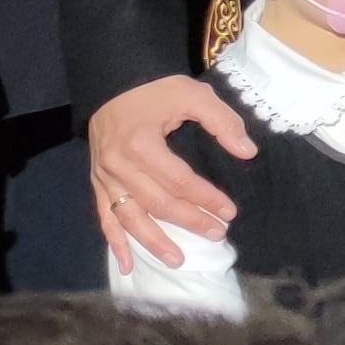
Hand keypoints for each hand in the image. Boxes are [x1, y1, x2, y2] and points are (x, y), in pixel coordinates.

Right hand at [89, 74, 251, 267]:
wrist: (114, 80)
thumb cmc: (157, 89)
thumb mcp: (194, 95)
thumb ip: (222, 122)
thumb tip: (248, 151)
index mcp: (142, 145)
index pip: (180, 182)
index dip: (206, 198)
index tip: (229, 212)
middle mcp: (118, 166)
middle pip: (157, 203)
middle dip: (189, 222)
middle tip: (216, 235)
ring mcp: (104, 177)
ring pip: (129, 217)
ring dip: (153, 241)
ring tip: (177, 260)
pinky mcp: (97, 182)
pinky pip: (104, 217)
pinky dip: (115, 242)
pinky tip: (127, 264)